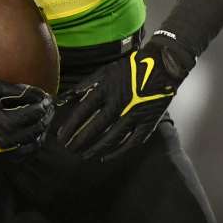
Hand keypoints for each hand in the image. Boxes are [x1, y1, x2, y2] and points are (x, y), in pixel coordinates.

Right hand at [0, 80, 53, 157]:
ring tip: (43, 121)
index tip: (48, 97)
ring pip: (33, 144)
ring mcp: (5, 153)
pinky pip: (24, 155)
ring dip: (41, 131)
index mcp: (7, 123)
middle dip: (46, 116)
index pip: (35, 113)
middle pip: (37, 129)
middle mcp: (9, 141)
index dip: (44, 104)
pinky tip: (32, 136)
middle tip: (49, 108)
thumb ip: (15, 90)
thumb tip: (36, 92)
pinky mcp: (1, 159)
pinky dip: (32, 145)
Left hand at [56, 38, 191, 161]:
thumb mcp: (105, 71)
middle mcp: (118, 104)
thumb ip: (86, 85)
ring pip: (111, 137)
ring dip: (96, 148)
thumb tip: (66, 97)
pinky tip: (106, 157)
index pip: (83, 112)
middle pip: (95, 127)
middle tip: (69, 150)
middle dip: (80, 140)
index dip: (70, 126)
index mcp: (106, 90)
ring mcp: (134, 115)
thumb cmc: (130, 67)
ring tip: (84, 155)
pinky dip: (118, 151)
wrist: (161, 65)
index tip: (61, 137)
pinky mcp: (148, 122)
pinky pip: (131, 141)